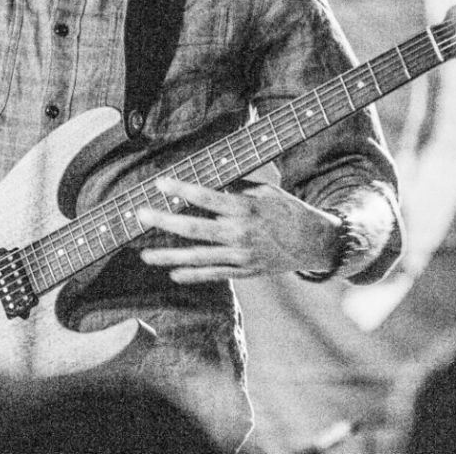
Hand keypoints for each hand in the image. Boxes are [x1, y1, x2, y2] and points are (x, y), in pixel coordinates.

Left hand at [135, 177, 337, 283]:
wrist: (315, 242)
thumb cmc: (289, 210)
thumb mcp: (266, 191)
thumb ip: (236, 188)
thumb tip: (207, 179)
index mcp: (245, 208)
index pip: (206, 197)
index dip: (181, 189)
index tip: (159, 182)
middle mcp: (240, 234)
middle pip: (194, 229)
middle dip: (164, 221)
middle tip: (140, 215)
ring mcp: (241, 256)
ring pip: (198, 258)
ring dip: (169, 256)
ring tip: (145, 255)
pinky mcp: (244, 271)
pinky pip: (214, 274)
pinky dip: (193, 275)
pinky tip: (174, 273)